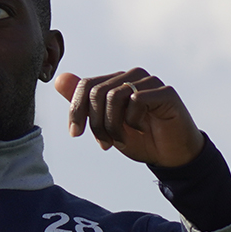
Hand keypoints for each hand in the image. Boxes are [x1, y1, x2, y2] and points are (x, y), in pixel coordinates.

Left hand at [54, 68, 204, 167]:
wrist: (171, 155)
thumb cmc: (139, 139)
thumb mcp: (105, 125)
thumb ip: (84, 103)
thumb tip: (59, 78)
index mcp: (116, 82)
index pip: (85, 85)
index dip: (76, 110)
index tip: (75, 133)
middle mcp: (131, 76)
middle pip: (96, 92)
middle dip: (95, 123)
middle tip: (104, 144)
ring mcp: (150, 81)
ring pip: (114, 96)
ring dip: (112, 126)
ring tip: (121, 140)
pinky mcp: (165, 91)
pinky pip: (137, 101)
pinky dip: (133, 122)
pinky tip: (142, 130)